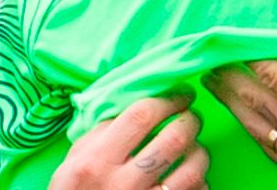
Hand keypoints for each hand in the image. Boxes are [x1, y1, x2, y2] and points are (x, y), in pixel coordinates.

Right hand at [49, 92, 207, 189]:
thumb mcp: (76, 159)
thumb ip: (103, 130)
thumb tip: (140, 101)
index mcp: (97, 161)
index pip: (142, 116)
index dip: (169, 99)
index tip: (181, 94)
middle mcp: (122, 184)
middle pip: (174, 139)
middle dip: (190, 120)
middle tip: (191, 117)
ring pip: (193, 168)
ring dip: (200, 151)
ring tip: (194, 146)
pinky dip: (200, 181)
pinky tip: (190, 176)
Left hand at [203, 59, 276, 189]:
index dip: (257, 58)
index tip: (239, 42)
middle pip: (257, 99)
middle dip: (232, 78)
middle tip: (210, 59)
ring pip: (255, 123)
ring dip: (231, 101)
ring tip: (213, 85)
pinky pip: (266, 146)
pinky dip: (249, 129)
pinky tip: (243, 124)